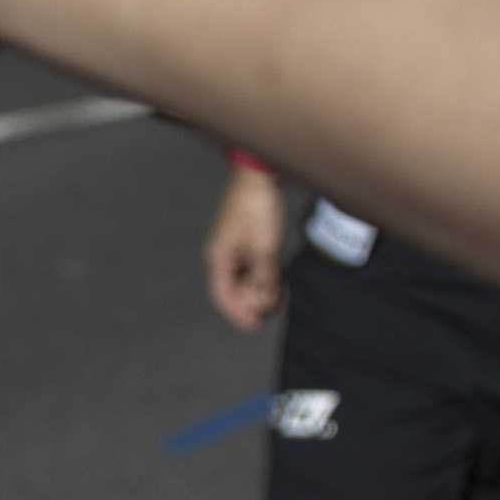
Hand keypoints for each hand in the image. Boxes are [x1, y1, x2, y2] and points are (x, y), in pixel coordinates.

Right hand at [206, 162, 286, 329]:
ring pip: (245, 278)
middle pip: (234, 289)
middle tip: (272, 312)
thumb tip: (265, 302)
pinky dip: (265, 276)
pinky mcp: (246, 239)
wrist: (258, 175)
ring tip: (280, 299)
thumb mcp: (264, 247)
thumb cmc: (255, 206)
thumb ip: (264, 278)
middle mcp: (223, 254)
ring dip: (260, 290)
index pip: (223, 295)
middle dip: (252, 303)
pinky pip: (253, 265)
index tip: (254, 324)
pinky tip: (279, 282)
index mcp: (219, 257)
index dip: (238, 313)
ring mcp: (235, 246)